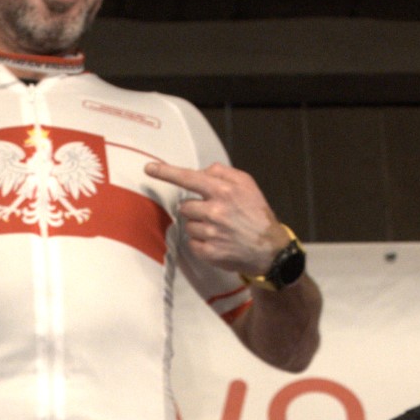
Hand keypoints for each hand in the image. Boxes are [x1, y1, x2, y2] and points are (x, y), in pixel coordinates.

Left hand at [142, 157, 287, 275]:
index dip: (166, 172)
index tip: (149, 168)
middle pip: (184, 206)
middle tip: (215, 214)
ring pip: (187, 225)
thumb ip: (222, 173)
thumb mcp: (247, 184)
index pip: (189, 178)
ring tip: (218, 229)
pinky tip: (217, 241)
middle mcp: (216, 211)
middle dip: (195, 209)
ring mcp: (211, 233)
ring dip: (198, 226)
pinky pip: (191, 243)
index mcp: (224, 191)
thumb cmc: (256, 214)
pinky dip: (200, 242)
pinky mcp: (209, 252)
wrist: (270, 249)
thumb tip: (201, 172)